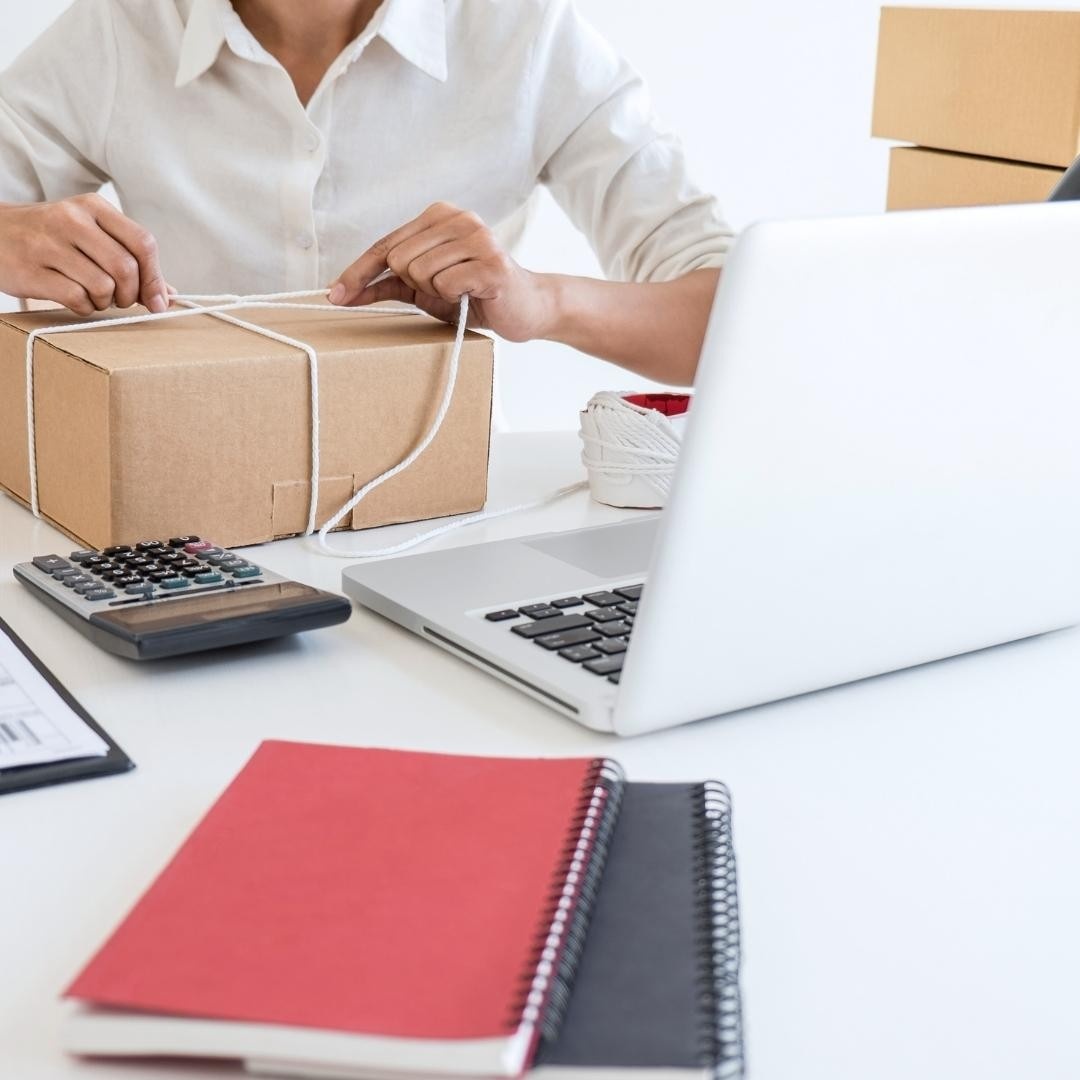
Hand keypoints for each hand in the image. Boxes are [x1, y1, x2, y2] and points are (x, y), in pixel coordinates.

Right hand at [0, 194, 168, 314]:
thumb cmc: (51, 238)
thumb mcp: (90, 234)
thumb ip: (129, 258)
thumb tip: (168, 294)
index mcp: (93, 207)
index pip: (143, 243)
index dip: (156, 278)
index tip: (158, 301)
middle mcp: (71, 220)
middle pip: (126, 269)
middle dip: (131, 295)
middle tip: (120, 299)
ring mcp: (49, 244)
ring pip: (103, 287)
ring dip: (105, 302)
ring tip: (92, 295)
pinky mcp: (32, 270)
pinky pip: (77, 299)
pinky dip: (83, 307)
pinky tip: (74, 298)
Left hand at [328, 202, 552, 341]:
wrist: (527, 309)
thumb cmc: (475, 295)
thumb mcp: (426, 289)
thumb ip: (389, 283)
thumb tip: (343, 292)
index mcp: (440, 216)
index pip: (386, 244)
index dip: (358, 272)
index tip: (336, 295)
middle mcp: (459, 218)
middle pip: (399, 258)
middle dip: (414, 285)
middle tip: (444, 290)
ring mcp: (478, 237)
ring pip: (420, 272)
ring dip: (436, 292)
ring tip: (462, 292)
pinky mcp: (491, 263)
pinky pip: (445, 284)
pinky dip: (455, 297)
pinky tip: (474, 294)